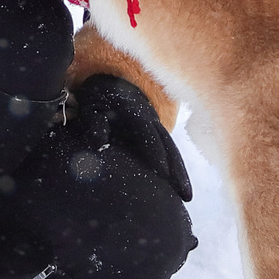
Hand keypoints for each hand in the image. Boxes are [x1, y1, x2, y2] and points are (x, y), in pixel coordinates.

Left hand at [69, 73, 192, 201]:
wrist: (110, 83)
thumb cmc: (97, 99)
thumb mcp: (90, 107)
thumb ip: (94, 123)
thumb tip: (98, 142)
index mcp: (135, 113)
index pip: (148, 134)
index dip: (156, 153)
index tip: (163, 172)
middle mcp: (151, 120)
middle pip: (168, 146)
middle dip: (177, 170)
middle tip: (185, 194)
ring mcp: (156, 126)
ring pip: (172, 150)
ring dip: (180, 172)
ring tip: (187, 196)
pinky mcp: (156, 133)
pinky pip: (169, 151)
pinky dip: (176, 167)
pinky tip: (179, 187)